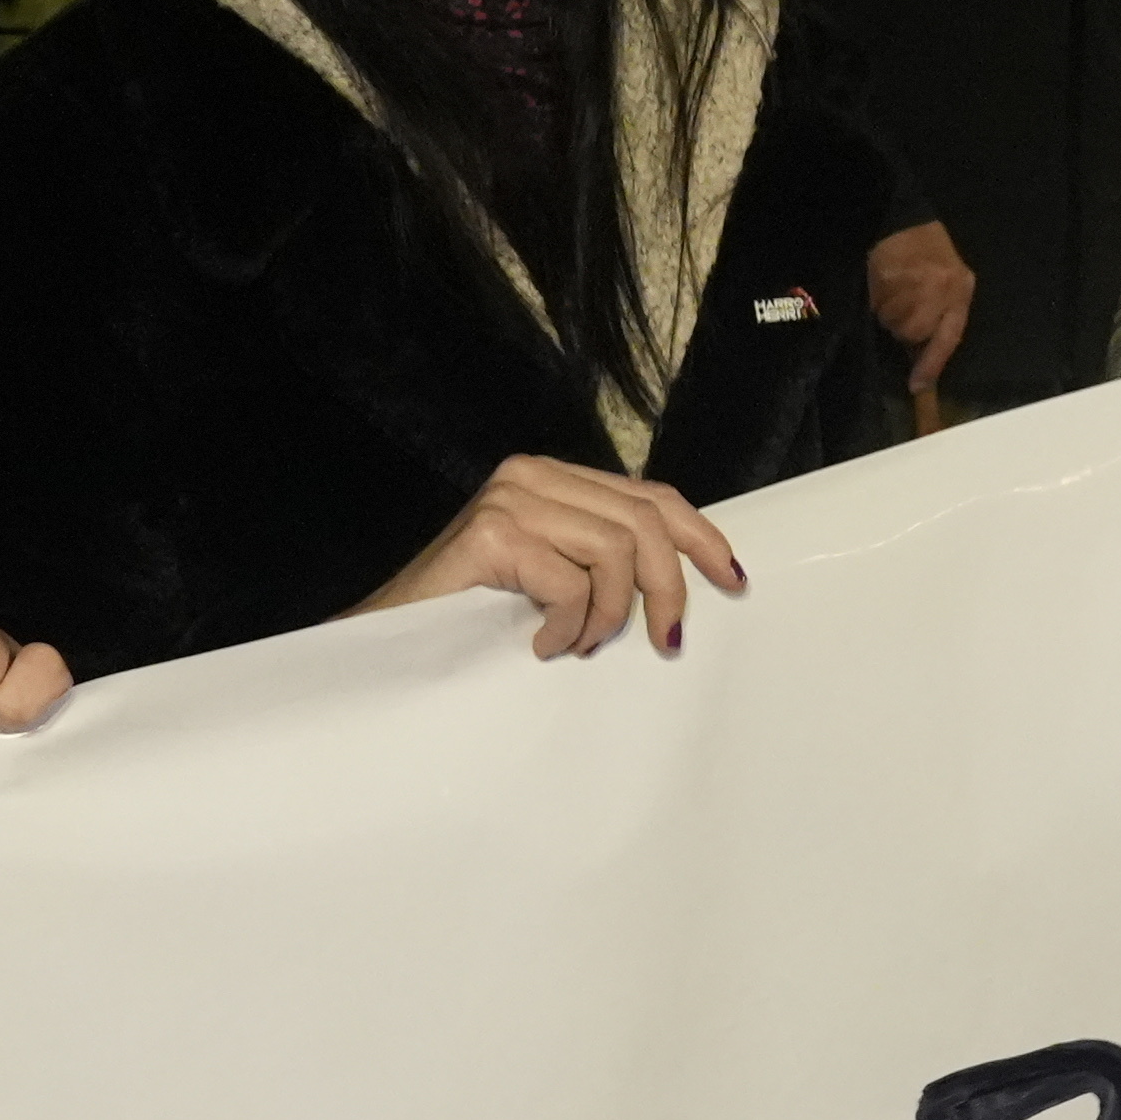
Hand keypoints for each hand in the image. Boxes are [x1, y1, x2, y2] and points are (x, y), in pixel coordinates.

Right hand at [368, 455, 746, 661]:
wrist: (389, 645)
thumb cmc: (471, 619)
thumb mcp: (550, 576)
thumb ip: (599, 559)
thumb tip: (682, 577)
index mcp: (551, 477)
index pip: (649, 494)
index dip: (699, 535)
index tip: (731, 578)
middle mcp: (531, 474)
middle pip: (643, 520)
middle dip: (668, 587)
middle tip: (666, 641)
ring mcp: (510, 499)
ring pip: (616, 551)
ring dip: (609, 615)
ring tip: (576, 644)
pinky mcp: (493, 535)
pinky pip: (572, 584)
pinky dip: (569, 627)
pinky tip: (539, 645)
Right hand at [863, 219, 975, 383]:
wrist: (904, 218)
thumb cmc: (930, 253)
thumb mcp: (950, 282)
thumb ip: (943, 316)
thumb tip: (921, 356)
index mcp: (960, 290)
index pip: (948, 337)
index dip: (931, 364)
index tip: (916, 387)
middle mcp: (940, 288)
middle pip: (912, 332)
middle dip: (903, 328)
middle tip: (903, 308)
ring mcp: (913, 281)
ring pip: (892, 321)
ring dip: (888, 313)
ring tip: (893, 290)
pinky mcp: (888, 275)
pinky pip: (877, 305)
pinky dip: (876, 300)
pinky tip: (884, 281)